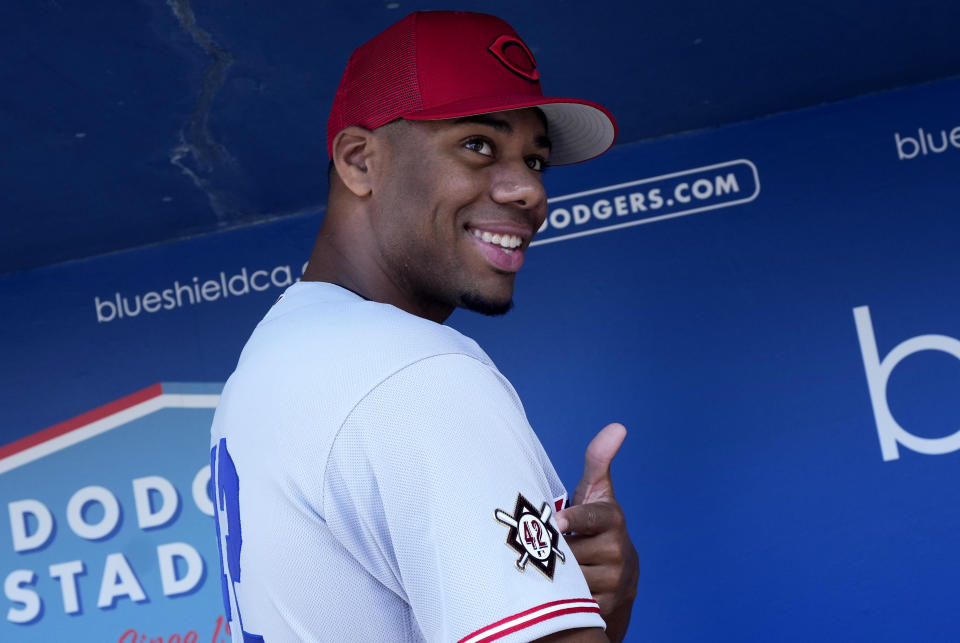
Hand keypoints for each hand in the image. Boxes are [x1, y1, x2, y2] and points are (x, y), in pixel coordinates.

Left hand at [555, 423, 638, 641]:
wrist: (620, 573)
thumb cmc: (596, 524)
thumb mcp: (596, 492)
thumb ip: (599, 461)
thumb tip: (617, 427)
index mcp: (612, 519)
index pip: (592, 518)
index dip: (574, 520)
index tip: (558, 522)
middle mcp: (618, 551)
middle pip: (569, 550)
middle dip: (552, 550)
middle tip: (541, 547)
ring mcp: (615, 580)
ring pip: (569, 578)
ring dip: (553, 574)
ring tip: (551, 565)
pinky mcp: (607, 606)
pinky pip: (573, 602)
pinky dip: (560, 597)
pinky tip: (557, 588)